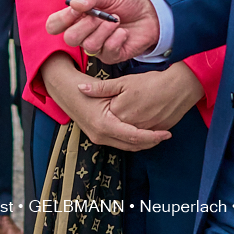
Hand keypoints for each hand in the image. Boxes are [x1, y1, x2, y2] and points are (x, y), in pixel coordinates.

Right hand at [40, 53, 169, 150]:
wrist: (66, 92)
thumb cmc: (84, 88)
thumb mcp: (100, 88)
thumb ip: (110, 91)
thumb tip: (129, 94)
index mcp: (104, 125)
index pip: (133, 136)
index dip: (152, 136)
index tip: (166, 133)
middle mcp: (101, 136)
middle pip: (131, 145)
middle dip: (150, 142)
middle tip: (167, 135)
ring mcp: (99, 138)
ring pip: (127, 146)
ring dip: (143, 143)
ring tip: (160, 135)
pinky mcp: (100, 137)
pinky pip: (121, 142)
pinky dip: (134, 140)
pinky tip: (146, 134)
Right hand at [45, 0, 159, 63]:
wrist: (151, 13)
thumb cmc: (127, 3)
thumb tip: (74, 4)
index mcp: (77, 18)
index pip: (54, 25)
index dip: (61, 20)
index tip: (77, 10)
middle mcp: (83, 34)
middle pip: (69, 38)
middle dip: (87, 24)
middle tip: (102, 15)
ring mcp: (97, 47)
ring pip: (88, 46)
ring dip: (105, 29)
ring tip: (116, 20)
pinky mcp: (111, 56)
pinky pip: (107, 51)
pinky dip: (117, 37)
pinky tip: (123, 31)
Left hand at [81, 63, 203, 130]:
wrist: (180, 86)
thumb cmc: (152, 82)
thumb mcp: (125, 82)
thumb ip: (102, 88)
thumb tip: (79, 89)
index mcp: (118, 116)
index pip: (104, 121)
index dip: (103, 114)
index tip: (102, 108)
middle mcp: (129, 127)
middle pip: (117, 133)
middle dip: (114, 128)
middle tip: (113, 118)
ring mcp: (143, 132)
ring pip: (131, 139)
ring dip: (127, 135)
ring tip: (126, 125)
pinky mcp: (156, 133)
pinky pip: (145, 139)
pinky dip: (141, 136)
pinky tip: (140, 127)